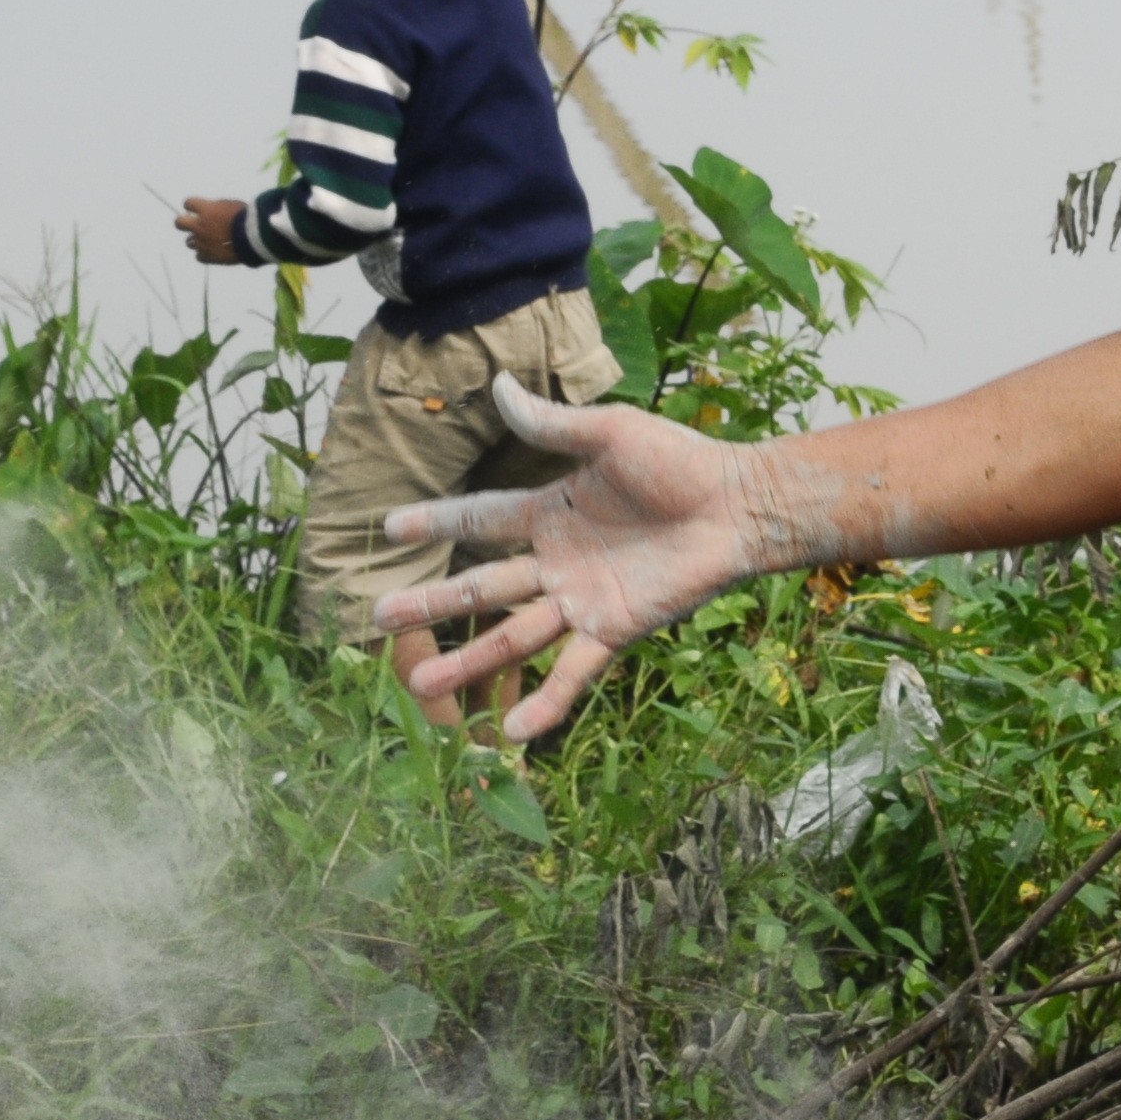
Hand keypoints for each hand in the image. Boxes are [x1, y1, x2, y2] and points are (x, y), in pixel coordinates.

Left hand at [176, 197, 247, 265]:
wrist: (256, 238)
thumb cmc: (249, 219)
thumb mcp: (233, 206)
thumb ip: (218, 208)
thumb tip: (214, 211)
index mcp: (206, 210)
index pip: (188, 203)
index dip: (192, 206)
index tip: (198, 209)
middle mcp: (200, 225)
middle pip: (179, 223)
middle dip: (184, 223)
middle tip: (194, 225)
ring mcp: (202, 242)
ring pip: (189, 242)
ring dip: (197, 240)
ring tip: (211, 241)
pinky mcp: (208, 256)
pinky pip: (199, 256)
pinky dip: (205, 254)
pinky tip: (215, 252)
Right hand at [372, 377, 772, 740]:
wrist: (740, 505)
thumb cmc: (682, 462)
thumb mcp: (610, 434)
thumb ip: (552, 425)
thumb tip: (497, 385)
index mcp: (550, 511)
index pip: (480, 517)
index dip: (437, 522)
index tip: (389, 529)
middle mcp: (557, 561)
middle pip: (483, 586)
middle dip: (432, 603)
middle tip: (379, 616)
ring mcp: (582, 600)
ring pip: (513, 636)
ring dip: (469, 663)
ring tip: (420, 688)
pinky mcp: (615, 629)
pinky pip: (573, 671)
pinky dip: (545, 702)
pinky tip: (511, 734)